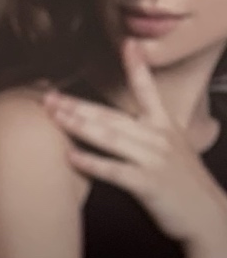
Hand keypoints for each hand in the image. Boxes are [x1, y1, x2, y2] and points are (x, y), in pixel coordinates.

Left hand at [44, 40, 226, 257]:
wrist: (206, 214)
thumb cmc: (181, 186)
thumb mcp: (169, 152)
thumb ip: (145, 137)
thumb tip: (117, 130)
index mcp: (164, 126)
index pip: (148, 90)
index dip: (137, 67)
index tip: (127, 43)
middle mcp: (159, 137)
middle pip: (113, 115)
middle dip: (79, 105)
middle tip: (50, 96)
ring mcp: (154, 159)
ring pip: (111, 137)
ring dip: (80, 126)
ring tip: (54, 118)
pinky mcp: (148, 184)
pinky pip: (114, 171)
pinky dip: (92, 163)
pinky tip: (71, 157)